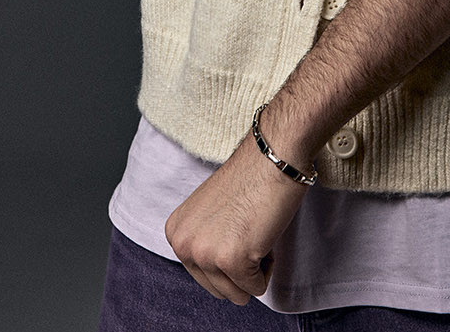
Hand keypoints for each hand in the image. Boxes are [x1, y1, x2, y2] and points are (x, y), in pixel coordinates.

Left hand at [164, 129, 307, 304]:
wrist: (274, 155)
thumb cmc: (251, 178)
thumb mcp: (210, 213)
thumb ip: (203, 240)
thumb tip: (212, 272)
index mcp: (176, 232)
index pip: (203, 276)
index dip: (229, 254)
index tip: (237, 224)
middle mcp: (183, 244)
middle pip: (217, 290)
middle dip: (240, 267)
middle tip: (248, 228)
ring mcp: (205, 252)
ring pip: (236, 294)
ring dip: (254, 268)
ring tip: (255, 229)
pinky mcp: (231, 259)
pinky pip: (256, 288)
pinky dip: (268, 266)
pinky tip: (264, 232)